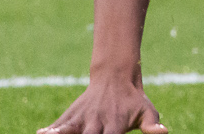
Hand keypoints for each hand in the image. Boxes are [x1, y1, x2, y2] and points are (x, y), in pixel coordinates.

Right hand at [37, 77, 167, 133]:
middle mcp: (96, 122)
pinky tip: (41, 133)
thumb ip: (152, 124)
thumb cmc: (134, 101)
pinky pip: (58, 124)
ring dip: (59, 133)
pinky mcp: (70, 116)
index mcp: (115, 124)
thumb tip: (163, 132)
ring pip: (68, 128)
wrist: (115, 76)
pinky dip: (49, 130)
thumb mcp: (147, 110)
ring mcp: (82, 118)